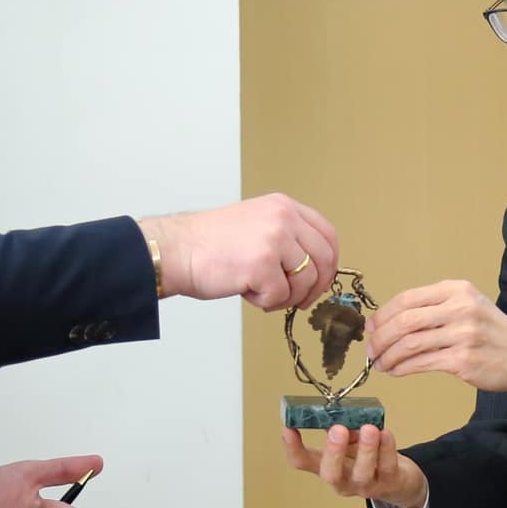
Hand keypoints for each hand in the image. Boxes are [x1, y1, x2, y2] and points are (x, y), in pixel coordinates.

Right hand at [137, 194, 338, 310]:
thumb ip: (286, 237)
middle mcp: (283, 217)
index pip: (327, 234)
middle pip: (323, 260)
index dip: (329, 263)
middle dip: (313, 287)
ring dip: (286, 297)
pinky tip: (246, 290)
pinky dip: (265, 301)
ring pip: (305, 281)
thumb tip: (314, 268)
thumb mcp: (256, 224)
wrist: (177, 250)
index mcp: (283, 206)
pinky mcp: (262, 264)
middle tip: (298, 300)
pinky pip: (281, 295)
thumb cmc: (209, 245)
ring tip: (260, 291)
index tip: (320, 279)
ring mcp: (274, 239)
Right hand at [280, 424, 426, 507]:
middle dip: (334, 451)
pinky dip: (387, 449)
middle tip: (337, 429)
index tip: (288, 428)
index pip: (302, 462)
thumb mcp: (348, 443)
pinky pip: (387, 466)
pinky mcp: (390, 483)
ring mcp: (366, 485)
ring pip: (363, 472)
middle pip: (331, 474)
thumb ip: (341, 428)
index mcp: (327, 467)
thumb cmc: (368, 458)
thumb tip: (336, 408)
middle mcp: (343, 481)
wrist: (397, 481)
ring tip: (368, 428)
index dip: (292, 448)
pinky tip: (385, 433)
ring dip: (365, 449)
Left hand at [367, 280, 506, 393]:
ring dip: (388, 356)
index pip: (408, 298)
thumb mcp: (467, 304)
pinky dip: (403, 368)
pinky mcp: (463, 359)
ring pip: (410, 344)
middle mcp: (459, 308)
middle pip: (405, 321)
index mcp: (456, 290)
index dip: (383, 314)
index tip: (371, 327)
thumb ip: (433, 308)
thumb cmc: (490, 331)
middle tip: (371, 350)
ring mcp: (462, 334)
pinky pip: (422, 363)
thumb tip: (388, 322)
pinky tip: (396, 371)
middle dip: (380, 337)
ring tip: (380, 364)